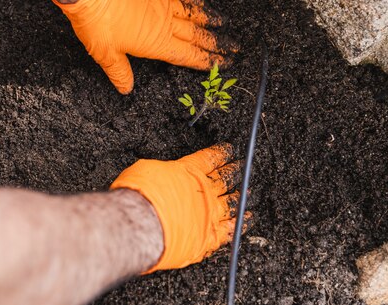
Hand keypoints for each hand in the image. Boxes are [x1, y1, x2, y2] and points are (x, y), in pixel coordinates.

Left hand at [52, 0, 236, 93]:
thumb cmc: (98, 24)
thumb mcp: (106, 55)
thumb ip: (120, 72)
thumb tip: (126, 89)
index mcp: (157, 43)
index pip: (189, 55)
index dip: (208, 60)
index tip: (226, 63)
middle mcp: (165, 23)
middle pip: (197, 35)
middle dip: (217, 43)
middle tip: (236, 47)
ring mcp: (161, 4)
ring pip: (192, 13)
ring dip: (209, 19)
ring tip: (224, 23)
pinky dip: (191, 2)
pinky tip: (194, 3)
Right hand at [110, 143, 250, 272]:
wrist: (141, 223)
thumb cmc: (139, 195)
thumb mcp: (146, 169)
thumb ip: (162, 171)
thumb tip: (164, 172)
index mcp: (188, 172)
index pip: (210, 158)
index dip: (222, 153)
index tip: (231, 149)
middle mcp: (203, 191)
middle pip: (225, 178)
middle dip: (235, 172)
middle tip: (244, 167)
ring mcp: (208, 214)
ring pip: (232, 202)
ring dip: (240, 197)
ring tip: (248, 193)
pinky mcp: (208, 237)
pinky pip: (230, 230)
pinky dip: (240, 224)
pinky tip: (246, 220)